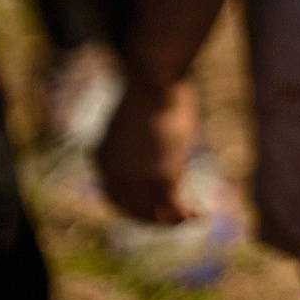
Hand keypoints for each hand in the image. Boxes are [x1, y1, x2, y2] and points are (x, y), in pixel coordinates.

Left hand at [97, 74, 198, 224]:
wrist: (154, 79)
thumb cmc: (151, 89)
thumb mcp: (138, 120)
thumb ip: (141, 141)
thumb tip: (158, 142)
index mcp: (101, 157)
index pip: (114, 196)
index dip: (134, 207)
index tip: (154, 209)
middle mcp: (112, 172)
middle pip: (130, 208)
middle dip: (153, 219)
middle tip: (175, 220)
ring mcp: (135, 177)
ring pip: (151, 212)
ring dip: (170, 221)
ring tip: (190, 218)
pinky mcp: (159, 176)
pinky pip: (171, 206)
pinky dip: (184, 215)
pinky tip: (198, 213)